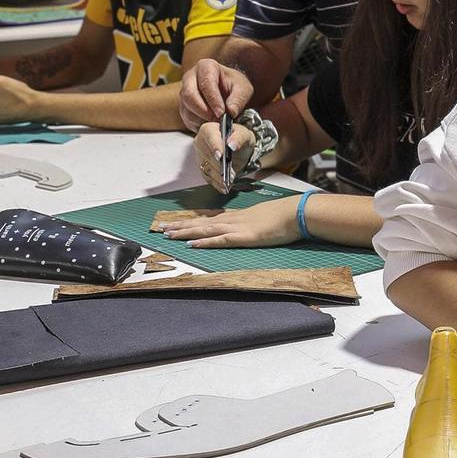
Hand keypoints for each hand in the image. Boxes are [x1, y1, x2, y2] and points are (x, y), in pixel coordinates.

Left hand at [161, 206, 280, 248]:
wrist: (296, 212)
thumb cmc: (283, 215)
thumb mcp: (262, 218)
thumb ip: (251, 223)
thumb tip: (246, 227)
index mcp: (236, 217)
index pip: (207, 219)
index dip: (189, 222)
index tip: (173, 224)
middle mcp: (232, 220)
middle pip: (201, 223)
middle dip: (179, 226)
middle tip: (160, 228)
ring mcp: (237, 228)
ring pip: (205, 230)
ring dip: (185, 233)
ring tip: (167, 234)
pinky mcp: (244, 237)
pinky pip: (220, 240)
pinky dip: (204, 242)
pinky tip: (191, 245)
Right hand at [179, 59, 251, 130]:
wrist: (228, 91)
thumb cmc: (234, 86)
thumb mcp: (243, 89)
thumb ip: (239, 99)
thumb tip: (230, 112)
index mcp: (206, 67)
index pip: (205, 83)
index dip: (213, 99)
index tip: (222, 112)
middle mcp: (190, 77)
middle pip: (189, 95)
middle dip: (203, 111)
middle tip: (217, 120)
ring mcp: (184, 92)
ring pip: (187, 108)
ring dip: (202, 119)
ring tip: (217, 122)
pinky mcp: (183, 106)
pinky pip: (186, 118)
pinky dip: (199, 124)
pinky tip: (211, 123)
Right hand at [194, 121, 255, 194]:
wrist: (238, 149)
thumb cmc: (239, 139)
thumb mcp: (244, 134)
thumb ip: (239, 137)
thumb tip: (232, 144)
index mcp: (209, 129)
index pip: (210, 137)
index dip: (215, 146)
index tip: (221, 156)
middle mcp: (200, 142)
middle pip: (207, 155)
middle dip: (219, 166)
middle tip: (231, 174)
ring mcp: (200, 156)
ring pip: (207, 168)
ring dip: (218, 177)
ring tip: (229, 182)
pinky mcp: (203, 168)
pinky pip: (208, 177)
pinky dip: (217, 183)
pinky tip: (224, 187)